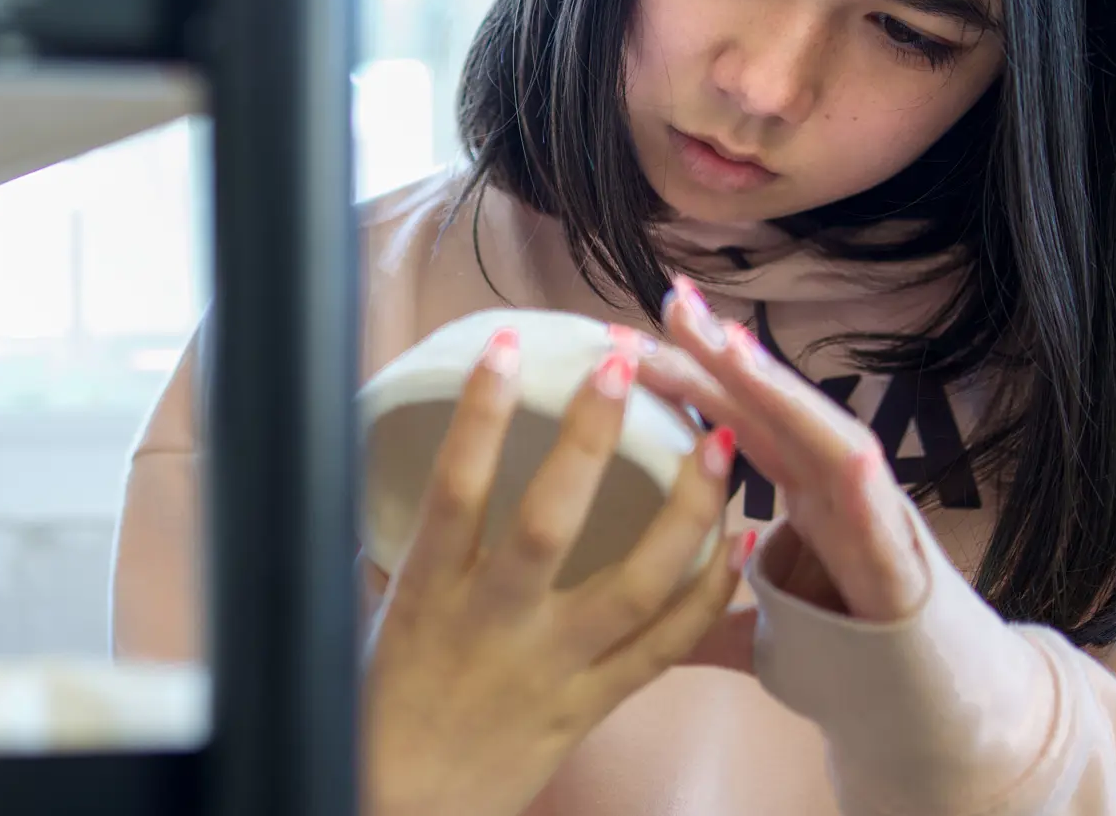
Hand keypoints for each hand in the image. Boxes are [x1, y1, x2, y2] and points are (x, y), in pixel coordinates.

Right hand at [363, 326, 754, 815]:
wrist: (405, 806)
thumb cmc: (383, 704)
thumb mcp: (376, 614)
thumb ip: (412, 548)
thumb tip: (428, 472)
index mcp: (429, 594)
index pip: (455, 488)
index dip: (482, 413)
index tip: (509, 346)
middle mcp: (493, 624)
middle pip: (550, 522)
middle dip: (590, 438)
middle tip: (622, 364)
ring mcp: (551, 666)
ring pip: (632, 584)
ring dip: (684, 512)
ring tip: (717, 444)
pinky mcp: (592, 704)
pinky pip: (665, 648)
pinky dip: (709, 595)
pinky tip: (740, 545)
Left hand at [639, 275, 931, 628]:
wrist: (936, 702)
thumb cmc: (848, 650)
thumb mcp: (754, 624)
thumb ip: (701, 609)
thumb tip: (636, 615)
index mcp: (796, 487)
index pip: (731, 417)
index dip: (682, 374)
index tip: (623, 333)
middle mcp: (831, 486)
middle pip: (767, 407)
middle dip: (720, 351)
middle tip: (669, 299)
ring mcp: (868, 515)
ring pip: (824, 435)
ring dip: (781, 389)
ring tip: (731, 343)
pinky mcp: (901, 562)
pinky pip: (882, 515)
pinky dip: (863, 477)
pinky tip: (846, 448)